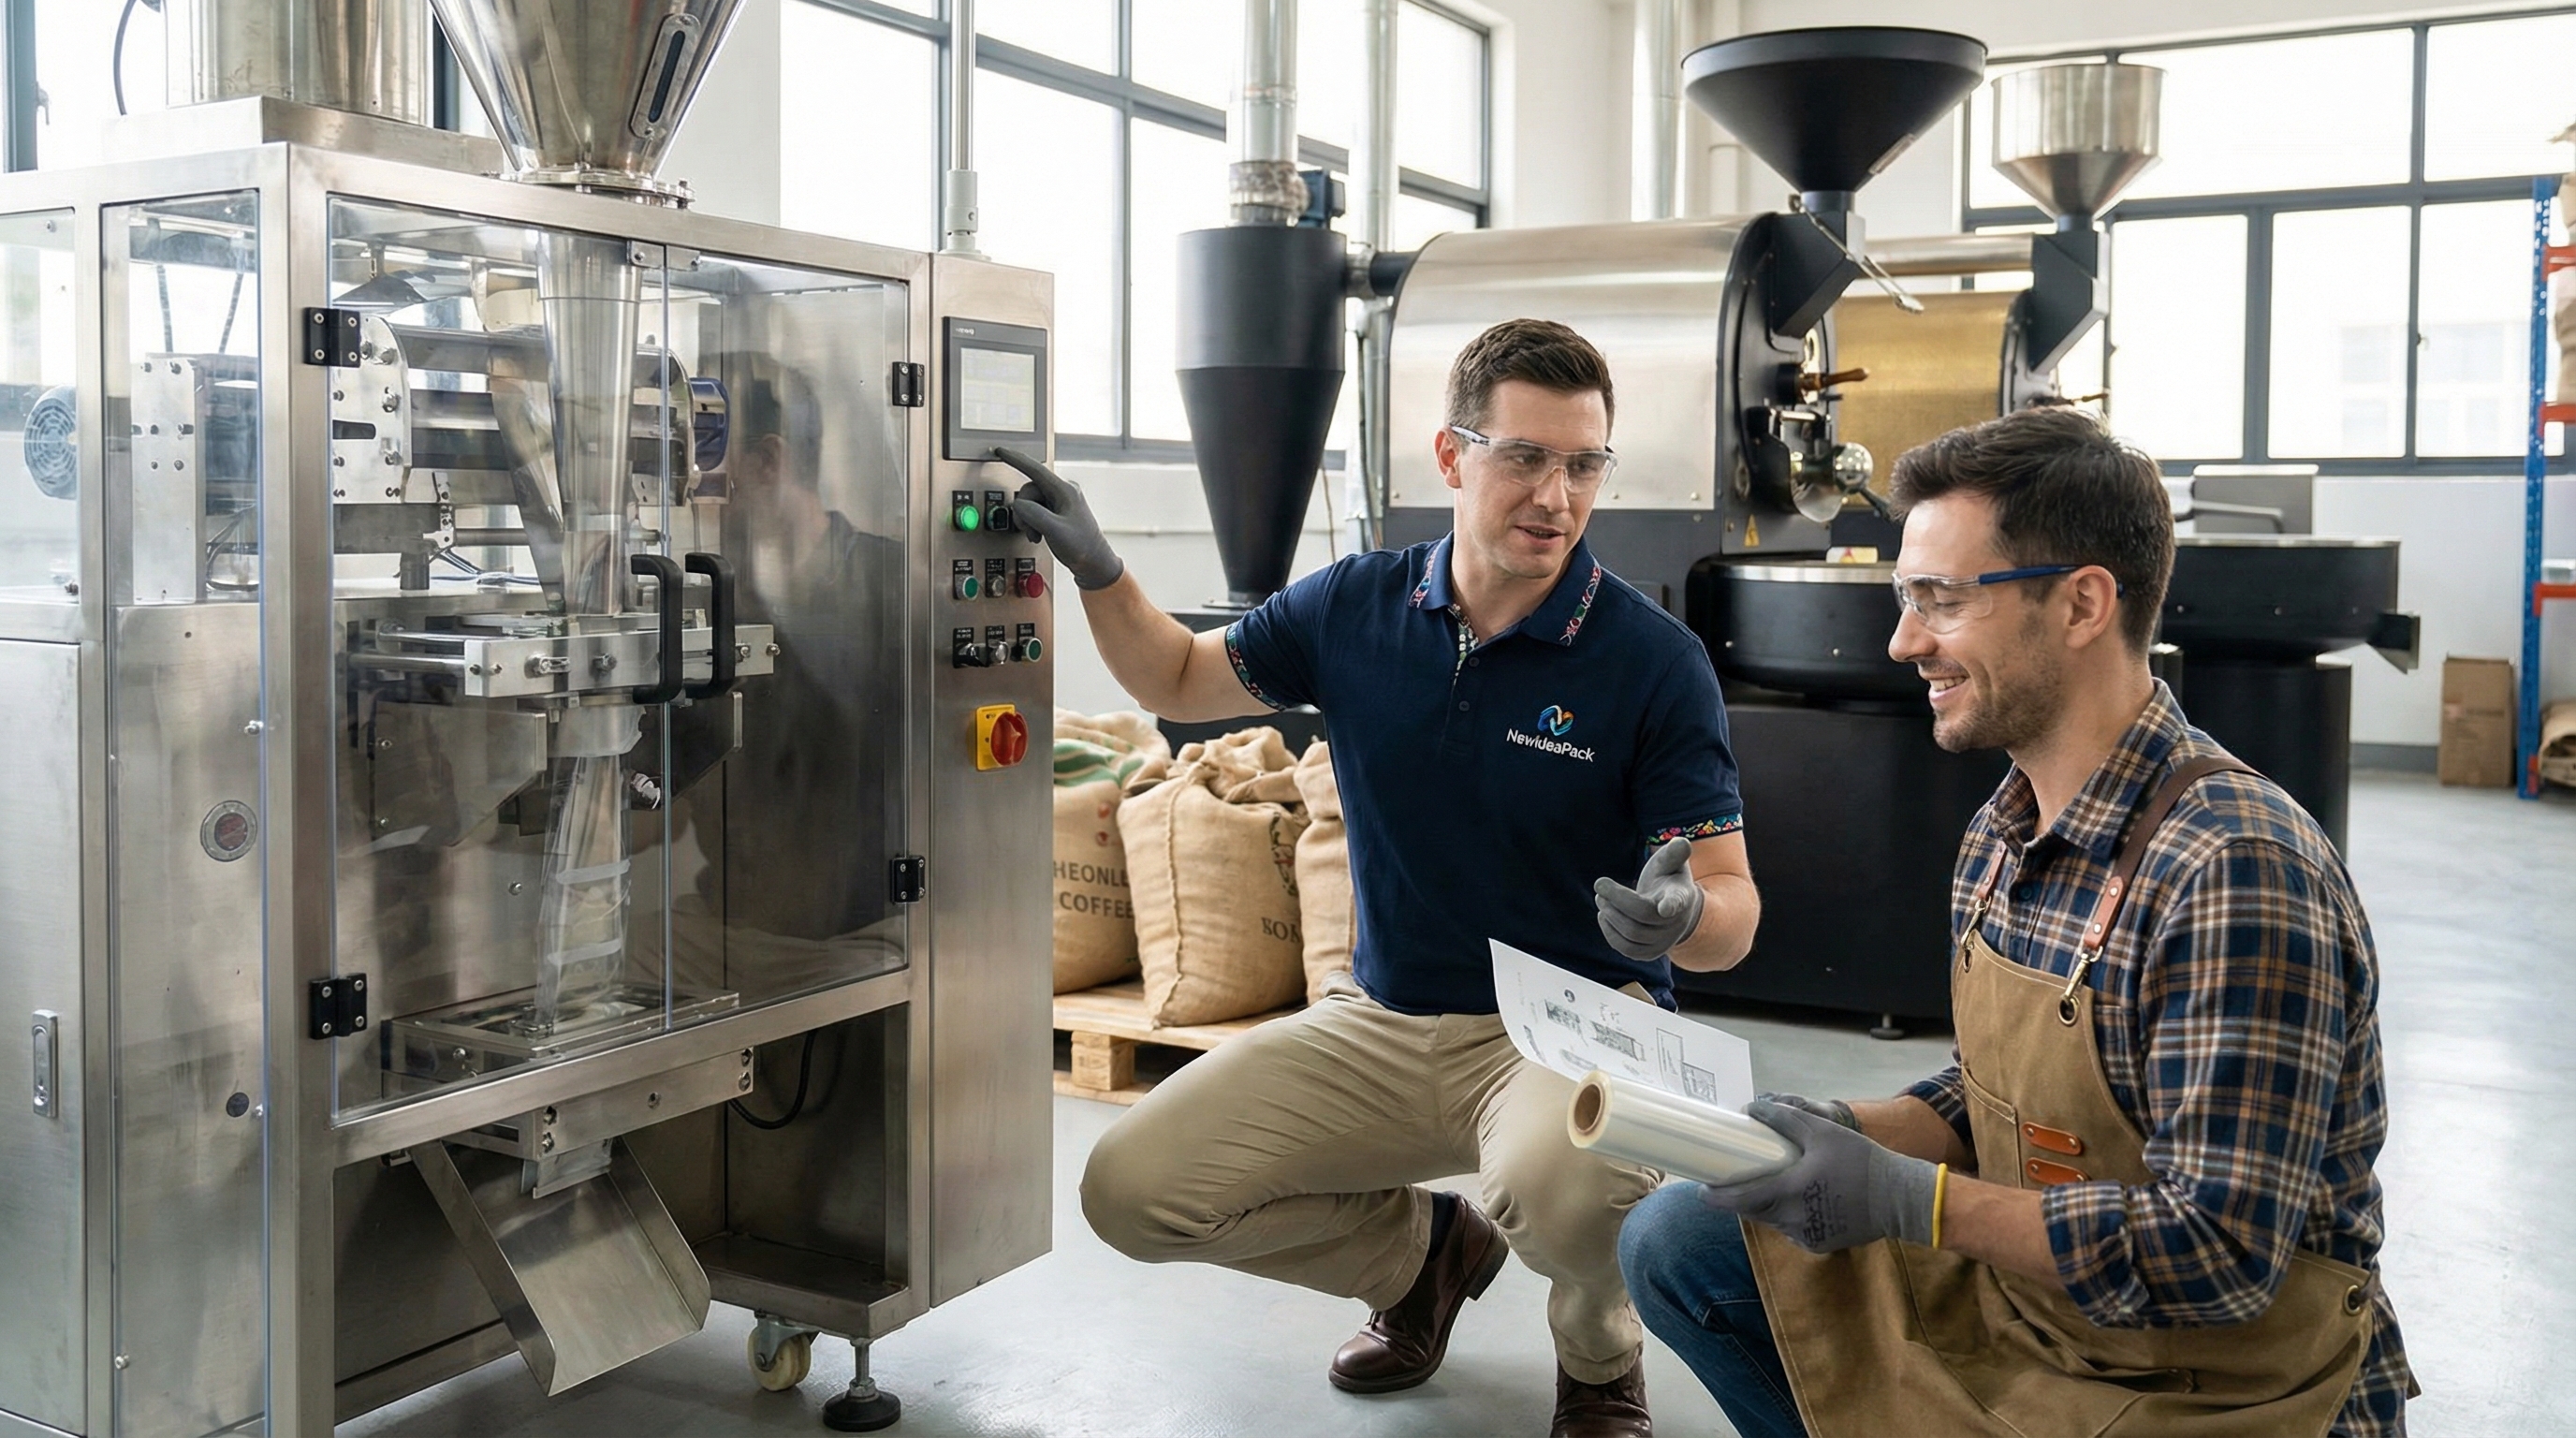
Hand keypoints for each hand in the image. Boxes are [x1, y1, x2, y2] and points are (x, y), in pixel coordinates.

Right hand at [997, 446, 1123, 590]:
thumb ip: (1033, 514)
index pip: (1035, 469)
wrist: (1094, 563)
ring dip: (1028, 520)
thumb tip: (1019, 505)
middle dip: (1024, 512)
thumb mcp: (1055, 530)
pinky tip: (1041, 534)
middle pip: (1028, 491)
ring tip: (1039, 534)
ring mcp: (1059, 502)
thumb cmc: (1082, 547)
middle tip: (1032, 530)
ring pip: (1029, 502)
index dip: (1015, 459)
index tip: (1000, 451)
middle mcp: (1062, 492)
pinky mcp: (1057, 511)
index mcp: (1064, 491)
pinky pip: (1035, 511)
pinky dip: (1032, 523)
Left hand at [1592, 837, 1704, 959]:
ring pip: (1632, 934)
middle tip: (1599, 886)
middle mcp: (1675, 923)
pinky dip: (1610, 933)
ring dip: (1609, 915)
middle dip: (1615, 899)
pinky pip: (1627, 949)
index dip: (1671, 905)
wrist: (1671, 908)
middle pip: (1642, 915)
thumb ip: (1674, 853)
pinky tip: (1604, 916)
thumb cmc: (1667, 879)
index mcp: (1681, 897)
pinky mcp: (1649, 953)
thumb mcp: (1671, 862)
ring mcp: (1664, 941)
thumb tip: (1682, 843)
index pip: (1677, 902)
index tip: (1664, 908)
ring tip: (1600, 899)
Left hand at [1697, 1097, 1936, 1253]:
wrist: (1900, 1198)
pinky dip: (1788, 1216)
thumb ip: (1785, 1119)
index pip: (1740, 1200)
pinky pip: (1793, 1230)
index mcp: (1790, 1193)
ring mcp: (1807, 1236)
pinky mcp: (1821, 1244)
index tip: (1701, 1190)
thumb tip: (1753, 1108)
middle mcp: (1793, 1220)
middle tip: (1734, 1180)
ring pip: (1773, 1222)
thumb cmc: (1860, 1161)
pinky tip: (1797, 1200)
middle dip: (1741, 1198)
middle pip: (1754, 1211)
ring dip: (1766, 1206)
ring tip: (1768, 1185)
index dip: (1717, 1197)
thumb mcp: (1823, 1132)